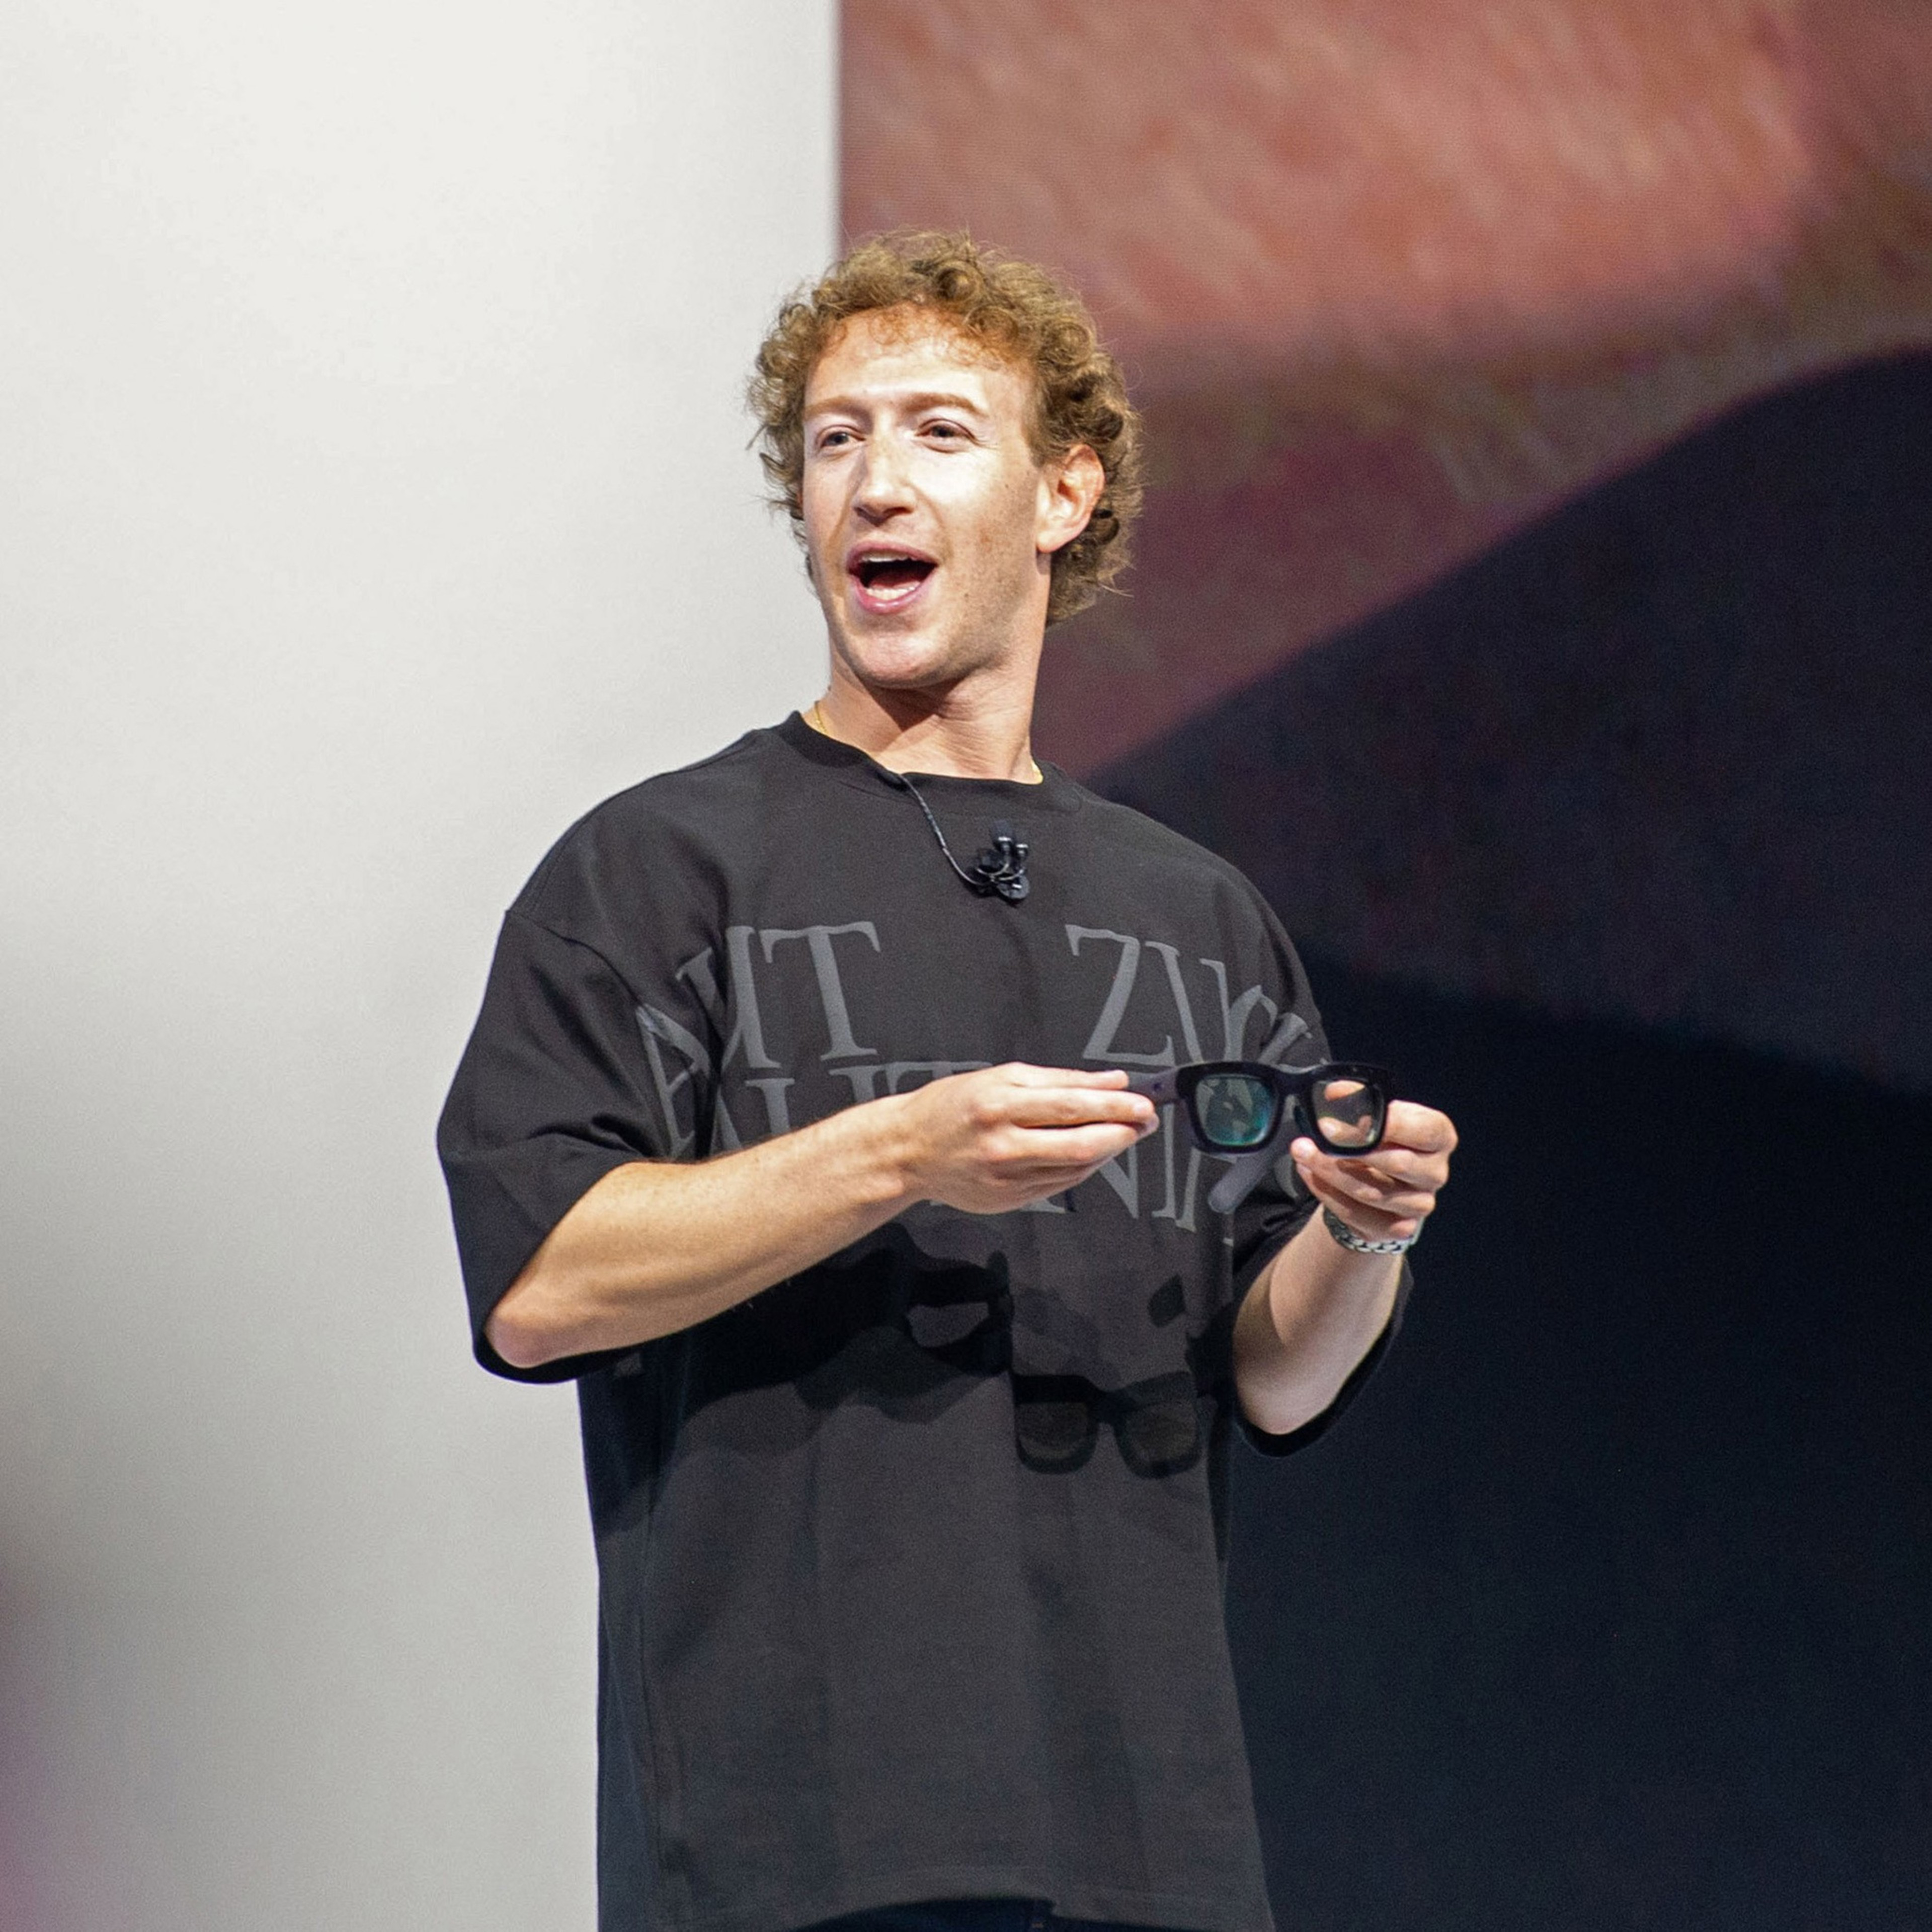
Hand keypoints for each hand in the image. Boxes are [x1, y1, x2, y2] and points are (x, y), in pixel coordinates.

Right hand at [894, 1063, 1155, 1214]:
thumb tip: (1111, 1082)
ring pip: (1075, 1168)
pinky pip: (1060, 1184)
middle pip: (1080, 1144)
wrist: (908, 1150)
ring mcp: (1006, 1179)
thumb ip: (1059, 1080)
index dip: (1115, 1107)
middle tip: (1145, 1121)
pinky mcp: (1009, 1201)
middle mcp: (1003, 1145)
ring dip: (1107, 1151)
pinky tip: (1092, 1152)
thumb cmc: (951, 1107)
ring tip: (1123, 1133)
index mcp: (999, 1105)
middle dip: (1122, 1132)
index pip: (1072, 1107)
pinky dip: (1083, 1167)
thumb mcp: (1001, 1077)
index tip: (1143, 1103)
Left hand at [1292, 1098, 1456, 1246]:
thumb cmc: (1381, 1138)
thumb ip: (1358, 1098)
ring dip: (1330, 1172)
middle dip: (1350, 1148)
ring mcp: (1419, 1204)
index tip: (1351, 1115)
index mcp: (1439, 1137)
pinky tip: (1309, 1173)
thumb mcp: (1376, 1112)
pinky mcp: (1397, 1228)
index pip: (1423, 1130)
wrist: (1379, 1179)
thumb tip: (1333, 1093)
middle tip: (1316, 1135)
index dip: (1387, 1123)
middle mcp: (1435, 1172)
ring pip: (1372, 1192)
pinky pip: (1357, 1214)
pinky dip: (1327, 1193)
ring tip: (1303, 1153)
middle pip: (1397, 1163)